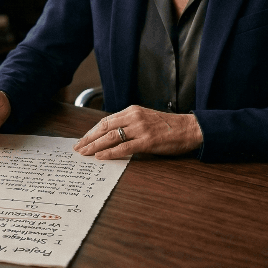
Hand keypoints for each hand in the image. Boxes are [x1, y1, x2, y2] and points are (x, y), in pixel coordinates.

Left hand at [73, 105, 202, 158]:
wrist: (190, 129)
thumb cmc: (169, 127)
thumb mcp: (146, 118)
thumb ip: (130, 124)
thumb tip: (112, 135)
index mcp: (132, 110)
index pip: (106, 120)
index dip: (92, 131)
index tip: (82, 139)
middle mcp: (134, 117)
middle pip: (104, 128)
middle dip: (88, 138)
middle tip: (77, 148)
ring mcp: (140, 129)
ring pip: (111, 137)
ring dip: (94, 146)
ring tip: (84, 153)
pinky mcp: (147, 141)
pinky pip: (124, 147)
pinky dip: (109, 152)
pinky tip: (100, 156)